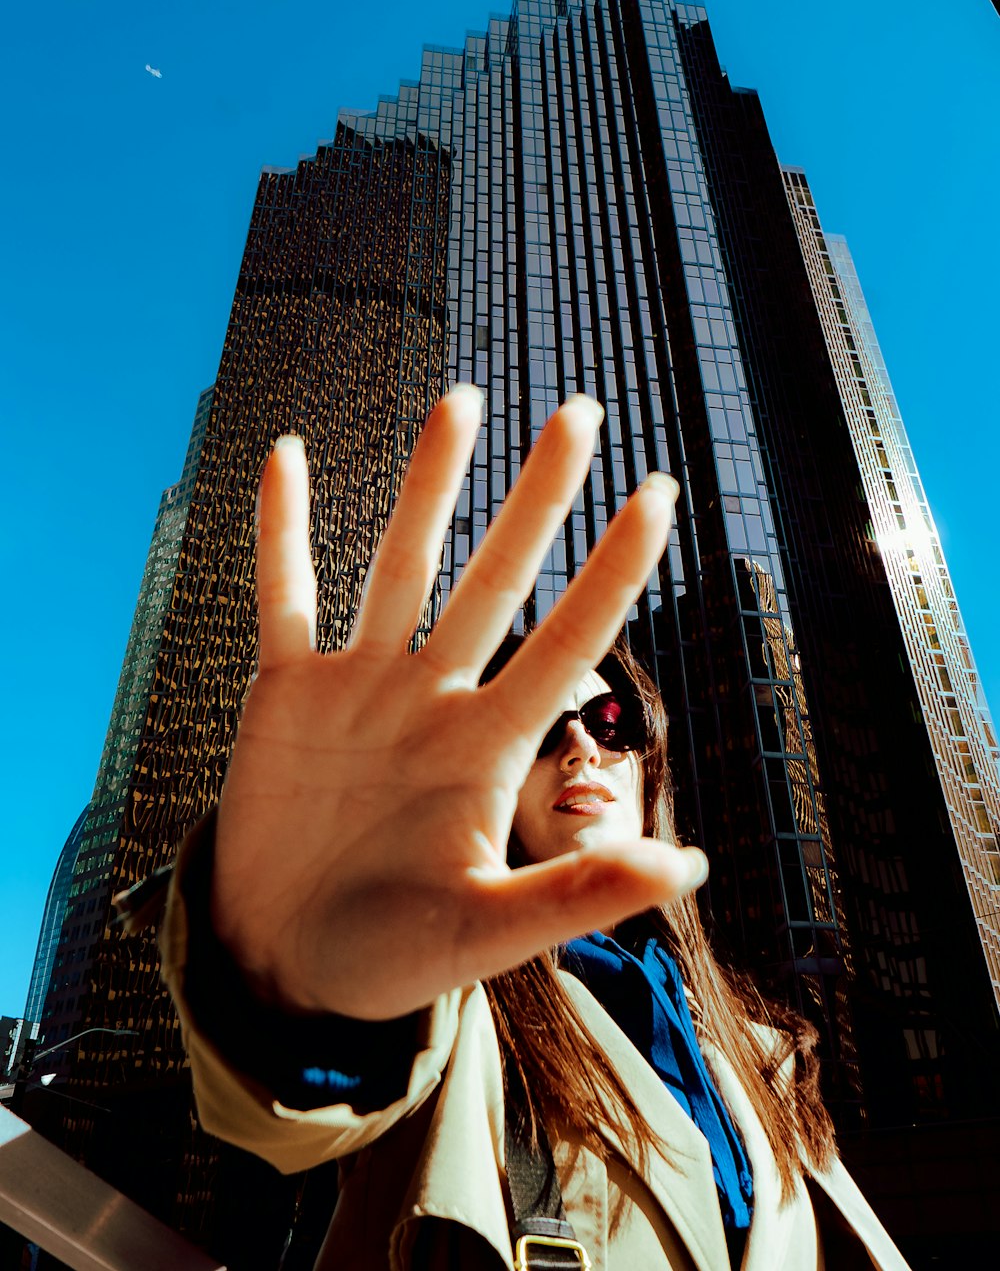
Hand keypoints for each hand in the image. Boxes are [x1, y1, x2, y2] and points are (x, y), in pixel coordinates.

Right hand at [211, 388, 706, 1019]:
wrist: (287, 965)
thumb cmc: (391, 959)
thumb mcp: (484, 934)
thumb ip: (575, 893)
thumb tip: (689, 864)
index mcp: (488, 748)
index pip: (566, 639)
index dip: (613, 570)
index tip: (660, 496)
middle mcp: (433, 699)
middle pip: (496, 576)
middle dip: (539, 496)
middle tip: (583, 410)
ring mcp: (360, 687)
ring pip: (400, 563)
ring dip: (429, 483)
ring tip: (463, 400)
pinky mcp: (285, 692)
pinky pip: (286, 596)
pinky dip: (284, 531)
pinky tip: (288, 457)